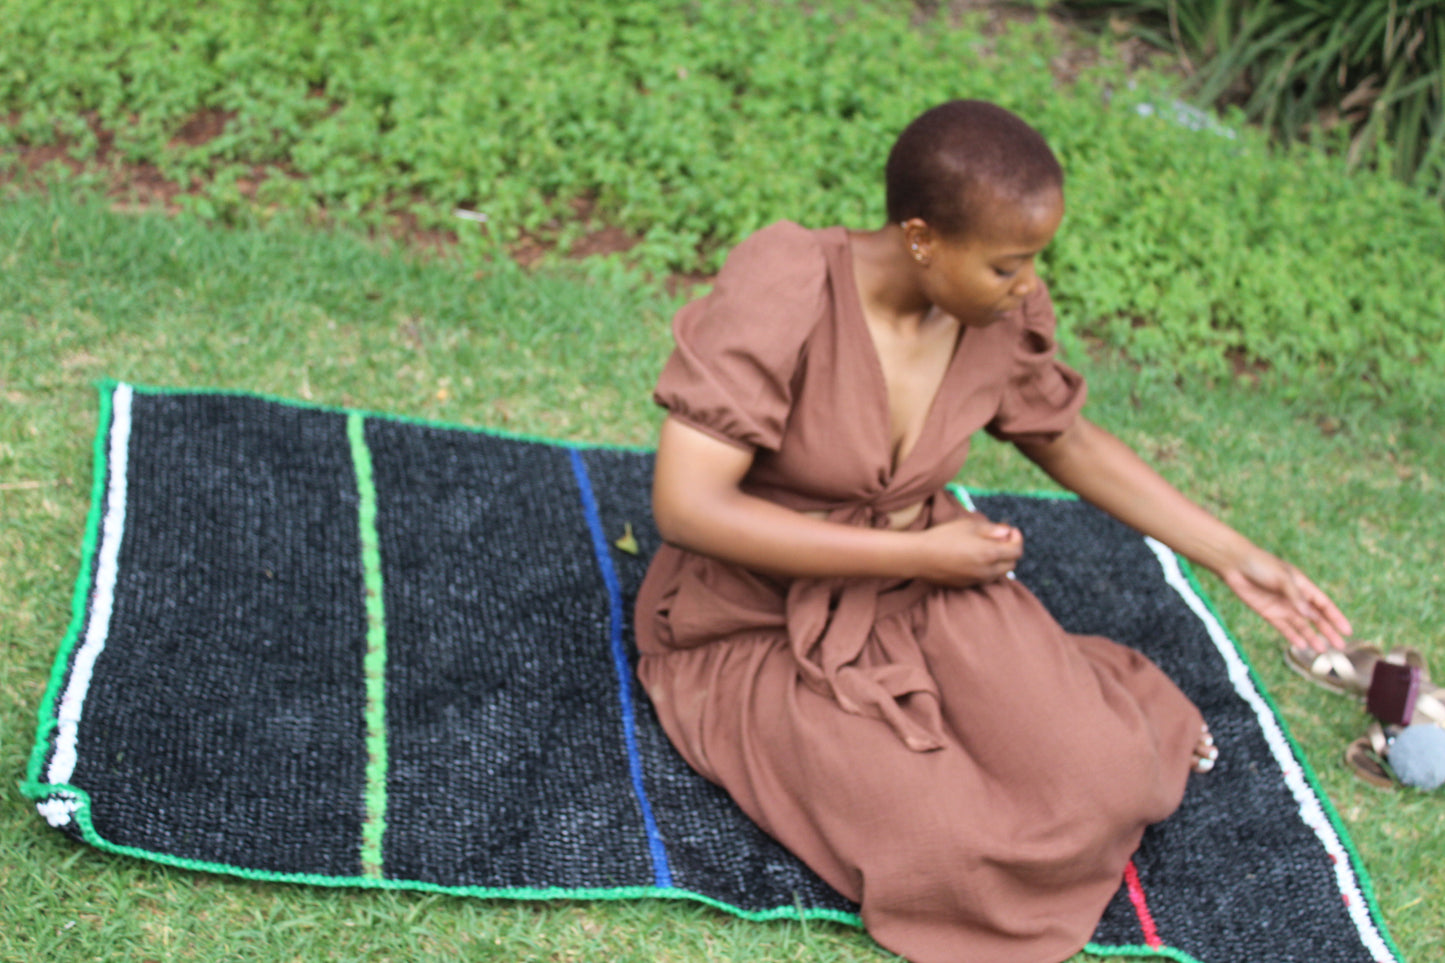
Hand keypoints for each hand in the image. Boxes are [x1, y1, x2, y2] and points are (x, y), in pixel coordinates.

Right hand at [912, 515, 1023, 586]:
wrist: (920, 557)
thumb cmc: (943, 537)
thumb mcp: (969, 525)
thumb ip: (992, 530)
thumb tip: (1007, 533)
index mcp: (989, 553)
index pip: (1017, 550)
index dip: (1017, 538)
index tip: (1010, 530)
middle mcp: (987, 570)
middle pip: (1011, 564)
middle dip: (1010, 550)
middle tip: (1000, 538)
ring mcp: (977, 580)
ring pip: (999, 573)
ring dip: (999, 561)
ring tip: (986, 548)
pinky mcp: (967, 585)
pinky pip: (985, 578)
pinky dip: (987, 569)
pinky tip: (974, 558)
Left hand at [1218, 548, 1351, 652]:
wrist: (1235, 564)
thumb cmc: (1261, 565)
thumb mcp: (1282, 578)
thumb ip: (1296, 597)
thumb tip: (1309, 615)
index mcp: (1303, 586)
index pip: (1324, 605)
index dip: (1336, 618)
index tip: (1347, 631)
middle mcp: (1295, 598)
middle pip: (1316, 618)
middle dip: (1328, 631)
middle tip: (1340, 647)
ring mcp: (1282, 607)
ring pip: (1301, 625)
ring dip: (1312, 637)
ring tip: (1322, 650)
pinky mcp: (1268, 613)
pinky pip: (1284, 628)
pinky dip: (1292, 636)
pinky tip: (1302, 645)